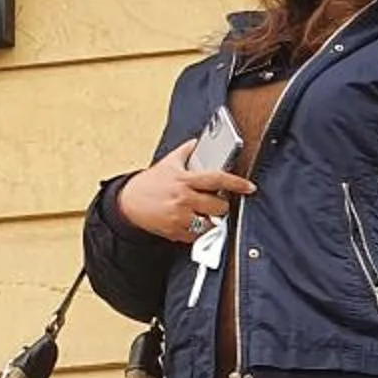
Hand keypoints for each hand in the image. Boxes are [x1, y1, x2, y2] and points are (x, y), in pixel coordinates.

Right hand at [117, 138, 254, 242]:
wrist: (128, 203)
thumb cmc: (149, 183)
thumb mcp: (168, 163)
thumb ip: (186, 151)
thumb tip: (199, 141)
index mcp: (184, 180)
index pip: (217, 180)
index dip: (236, 183)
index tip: (249, 187)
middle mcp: (184, 199)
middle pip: (219, 206)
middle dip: (221, 205)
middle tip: (215, 203)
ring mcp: (180, 217)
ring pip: (210, 224)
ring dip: (211, 220)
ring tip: (202, 213)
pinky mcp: (175, 232)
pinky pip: (198, 236)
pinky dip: (199, 231)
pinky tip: (192, 222)